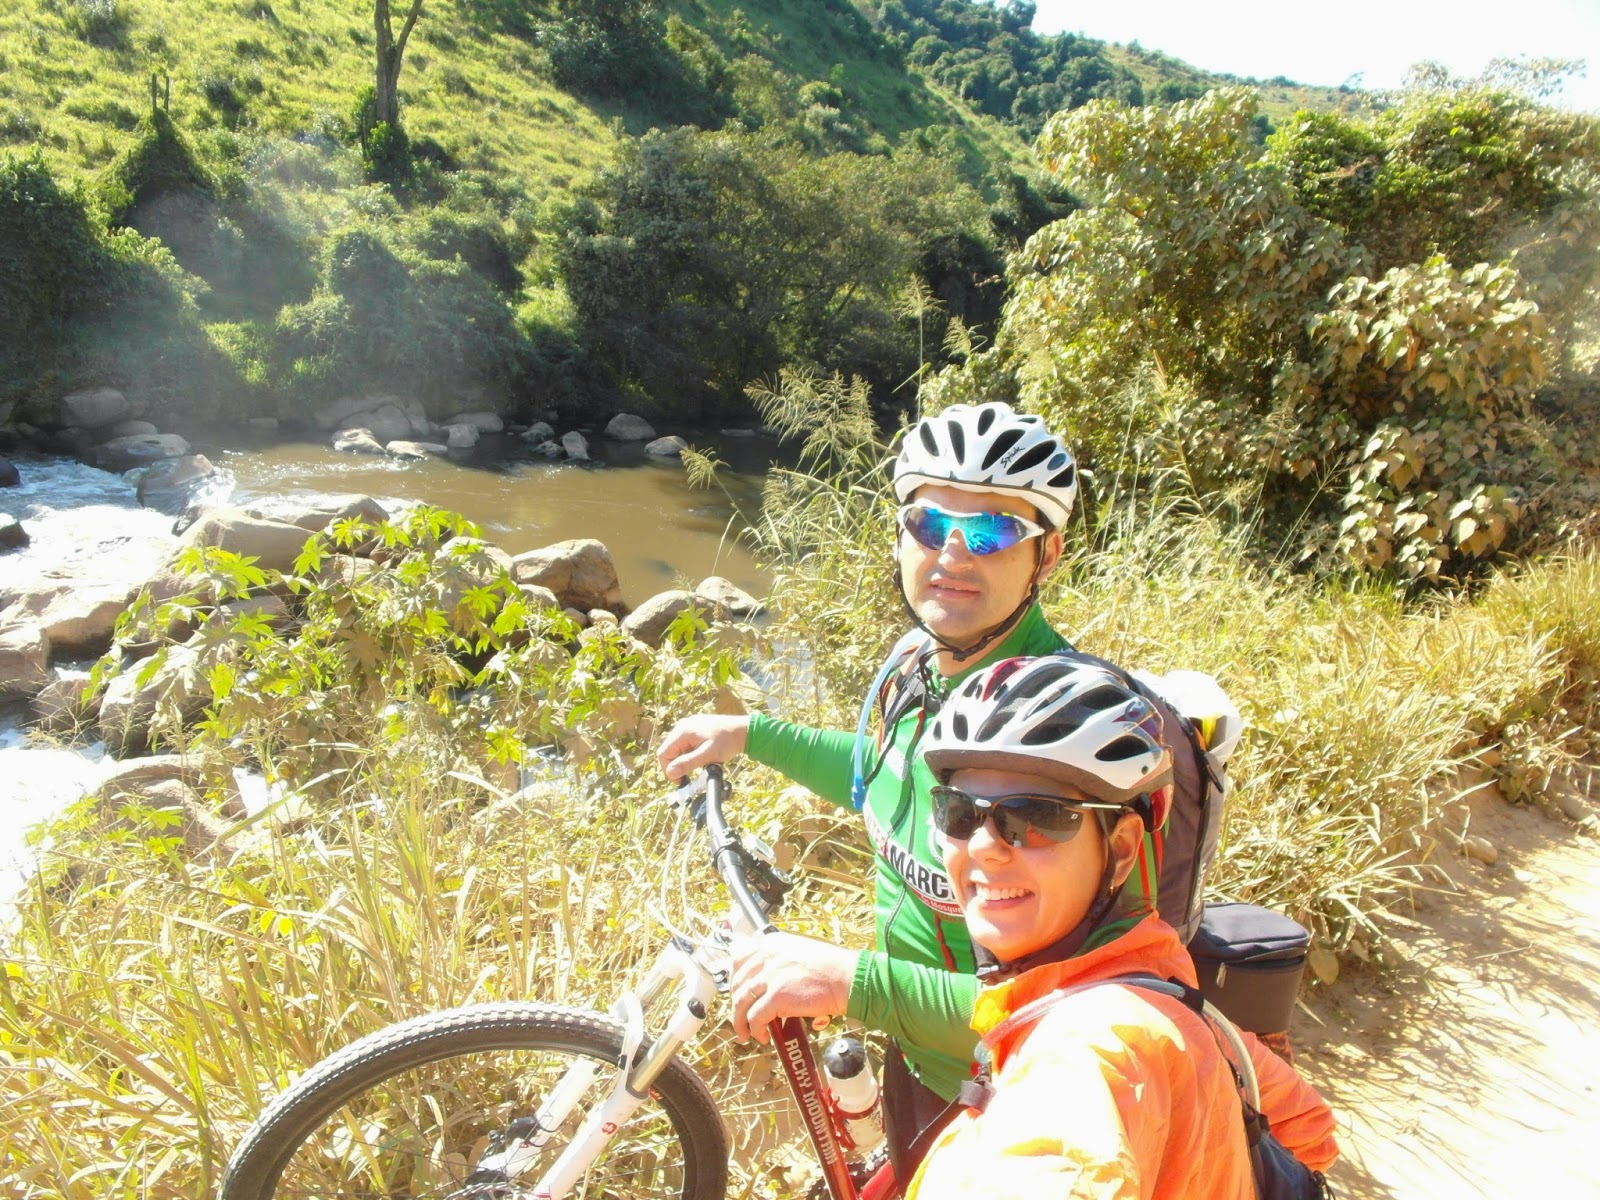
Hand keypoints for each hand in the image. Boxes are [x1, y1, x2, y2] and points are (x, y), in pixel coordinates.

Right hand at [656, 713, 750, 780]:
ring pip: (678, 748)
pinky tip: (702, 757)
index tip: (681, 781)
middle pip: (669, 750)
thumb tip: (671, 772)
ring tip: (699, 765)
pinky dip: (690, 754)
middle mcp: (683, 726)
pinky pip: (686, 744)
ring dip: (685, 760)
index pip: (664, 753)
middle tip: (689, 776)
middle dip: (677, 765)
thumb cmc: (727, 742)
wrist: (744, 731)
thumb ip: (688, 763)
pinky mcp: (695, 729)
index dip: (668, 769)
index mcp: (683, 731)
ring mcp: (689, 726)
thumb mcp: (707, 755)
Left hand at [729, 931, 856, 1043]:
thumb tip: (766, 976)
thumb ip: (779, 958)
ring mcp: (771, 976)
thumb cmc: (830, 967)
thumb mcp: (799, 950)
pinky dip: (755, 1030)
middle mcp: (767, 956)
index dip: (734, 978)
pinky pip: (755, 1017)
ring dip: (741, 1021)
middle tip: (742, 1016)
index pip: (738, 956)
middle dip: (736, 1003)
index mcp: (771, 943)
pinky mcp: (777, 996)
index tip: (737, 991)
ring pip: (741, 1002)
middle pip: (737, 982)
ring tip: (747, 1033)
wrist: (847, 978)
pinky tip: (763, 1036)